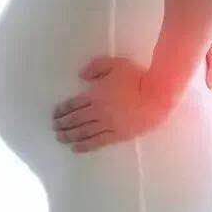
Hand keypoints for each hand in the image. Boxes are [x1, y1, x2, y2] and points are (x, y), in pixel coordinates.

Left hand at [51, 55, 173, 152]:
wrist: (158, 95)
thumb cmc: (137, 77)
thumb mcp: (115, 64)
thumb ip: (96, 67)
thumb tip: (81, 76)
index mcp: (95, 95)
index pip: (73, 104)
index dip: (62, 110)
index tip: (54, 114)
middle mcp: (98, 111)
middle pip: (75, 119)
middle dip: (62, 124)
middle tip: (54, 127)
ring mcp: (108, 125)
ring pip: (83, 132)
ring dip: (69, 136)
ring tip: (60, 138)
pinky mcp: (118, 135)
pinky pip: (98, 142)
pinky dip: (85, 146)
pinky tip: (76, 148)